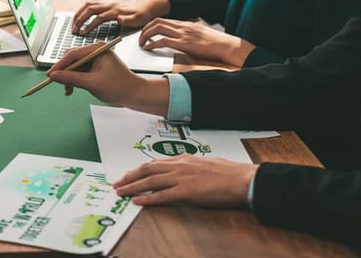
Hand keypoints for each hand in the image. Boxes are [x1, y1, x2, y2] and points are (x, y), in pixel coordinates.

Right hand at [72, 0, 170, 35]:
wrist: (146, 6)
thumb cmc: (142, 15)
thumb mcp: (139, 19)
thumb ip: (129, 20)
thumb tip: (119, 19)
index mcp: (116, 11)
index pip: (99, 17)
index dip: (90, 25)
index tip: (83, 34)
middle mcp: (109, 5)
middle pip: (89, 9)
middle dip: (79, 20)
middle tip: (73, 30)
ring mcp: (107, 4)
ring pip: (87, 6)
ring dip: (78, 15)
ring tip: (73, 25)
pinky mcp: (105, 5)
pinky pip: (90, 5)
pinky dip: (82, 12)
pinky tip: (79, 19)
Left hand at [113, 155, 257, 206]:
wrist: (243, 179)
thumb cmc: (230, 173)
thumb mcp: (206, 163)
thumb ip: (191, 166)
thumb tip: (184, 169)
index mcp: (184, 159)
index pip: (155, 163)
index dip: (139, 169)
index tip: (129, 174)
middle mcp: (180, 166)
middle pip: (147, 170)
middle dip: (129, 176)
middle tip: (117, 183)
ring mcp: (182, 178)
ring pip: (150, 181)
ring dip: (132, 187)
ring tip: (120, 192)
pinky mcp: (187, 191)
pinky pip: (162, 195)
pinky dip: (147, 198)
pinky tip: (137, 201)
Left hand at [139, 18, 254, 66]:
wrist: (226, 46)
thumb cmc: (214, 42)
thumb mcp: (198, 33)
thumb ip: (187, 33)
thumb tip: (179, 38)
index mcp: (185, 23)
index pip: (163, 20)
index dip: (150, 25)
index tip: (145, 31)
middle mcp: (182, 26)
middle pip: (156, 22)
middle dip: (144, 29)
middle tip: (140, 38)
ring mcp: (183, 34)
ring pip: (157, 28)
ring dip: (145, 35)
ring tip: (141, 43)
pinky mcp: (184, 43)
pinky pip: (163, 41)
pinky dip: (152, 44)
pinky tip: (148, 48)